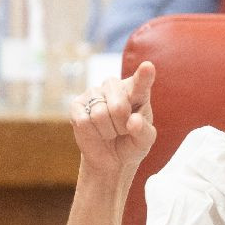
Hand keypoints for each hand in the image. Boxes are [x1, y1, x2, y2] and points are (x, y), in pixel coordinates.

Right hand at [70, 61, 156, 176]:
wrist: (111, 158)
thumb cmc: (132, 143)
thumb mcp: (144, 141)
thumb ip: (144, 132)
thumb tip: (133, 121)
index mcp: (137, 92)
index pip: (141, 83)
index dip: (144, 75)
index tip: (148, 67)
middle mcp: (115, 87)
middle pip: (118, 106)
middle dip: (121, 126)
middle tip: (123, 130)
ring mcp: (94, 93)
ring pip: (100, 115)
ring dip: (108, 131)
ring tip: (110, 131)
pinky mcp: (76, 105)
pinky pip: (83, 121)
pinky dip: (92, 133)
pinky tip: (96, 131)